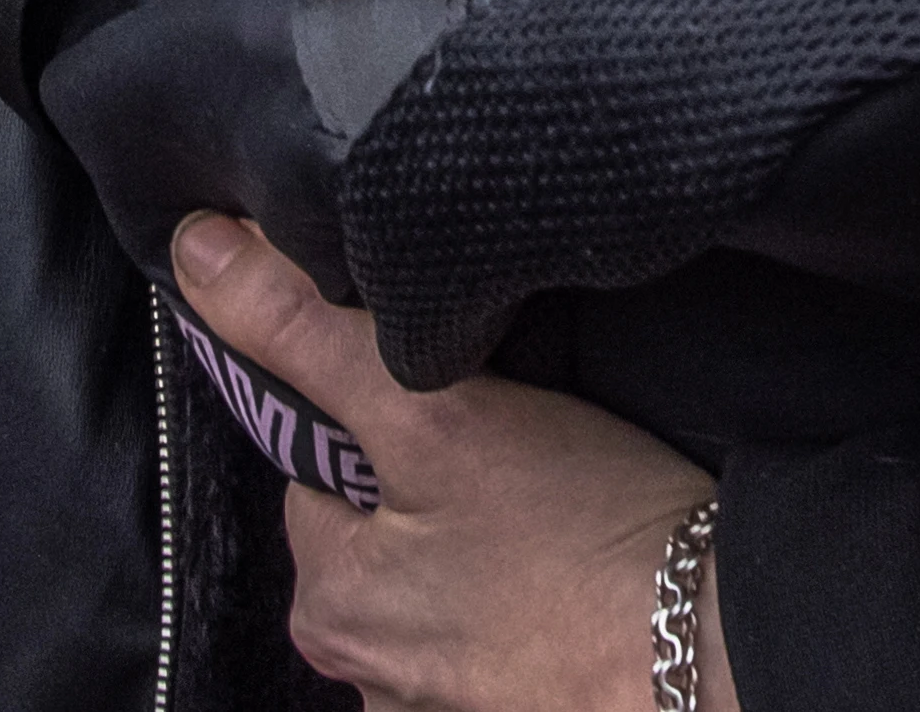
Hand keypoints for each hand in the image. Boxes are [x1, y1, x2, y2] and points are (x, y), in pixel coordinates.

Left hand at [179, 218, 715, 711]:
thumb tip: (200, 252)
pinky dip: (532, 596)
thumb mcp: (435, 411)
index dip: (378, 413)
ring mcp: (444, 700)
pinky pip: (502, 626)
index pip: (317, 468)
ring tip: (562, 508)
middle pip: (381, 528)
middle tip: (524, 453)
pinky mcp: (518, 706)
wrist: (719, 655)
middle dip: (436, 485)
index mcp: (325, 602)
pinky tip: (580, 567)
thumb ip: (306, 331)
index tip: (450, 400)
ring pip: (446, 578)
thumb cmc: (587, 540)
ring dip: (488, 544)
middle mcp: (367, 671)